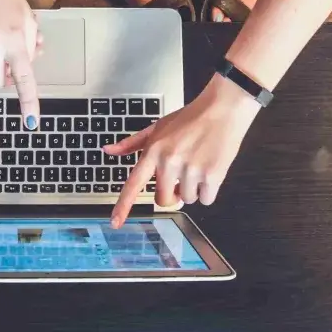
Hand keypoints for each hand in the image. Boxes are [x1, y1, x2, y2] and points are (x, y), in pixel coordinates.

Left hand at [105, 74, 260, 226]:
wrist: (222, 109)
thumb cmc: (190, 118)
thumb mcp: (157, 127)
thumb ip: (132, 143)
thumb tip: (109, 150)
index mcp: (153, 151)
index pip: (134, 183)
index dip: (123, 205)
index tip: (115, 222)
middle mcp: (169, 162)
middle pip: (163, 200)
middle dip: (172, 194)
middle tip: (180, 177)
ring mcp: (190, 169)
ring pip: (187, 200)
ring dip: (192, 190)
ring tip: (197, 166)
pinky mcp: (212, 175)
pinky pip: (206, 200)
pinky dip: (209, 191)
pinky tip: (210, 170)